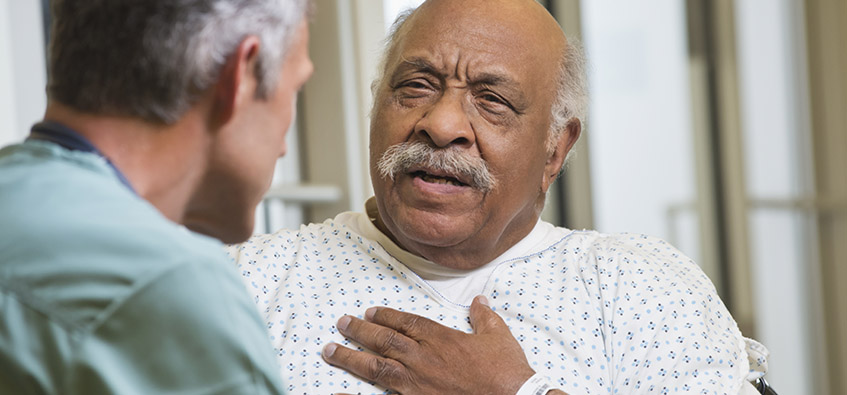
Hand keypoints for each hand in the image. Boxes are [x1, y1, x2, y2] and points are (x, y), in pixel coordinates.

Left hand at [321, 295, 536, 394]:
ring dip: (350, 358)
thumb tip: (479, 301)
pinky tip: (336, 394)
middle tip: (341, 323)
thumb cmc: (506, 371)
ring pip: (375, 367)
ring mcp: (416, 384)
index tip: (369, 311)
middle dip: (359, 330)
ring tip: (329, 350)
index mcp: (440, 338)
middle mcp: (423, 358)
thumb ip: (484, 317)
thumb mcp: (498, 336)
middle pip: (384, 340)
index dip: (385, 315)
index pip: (405, 322)